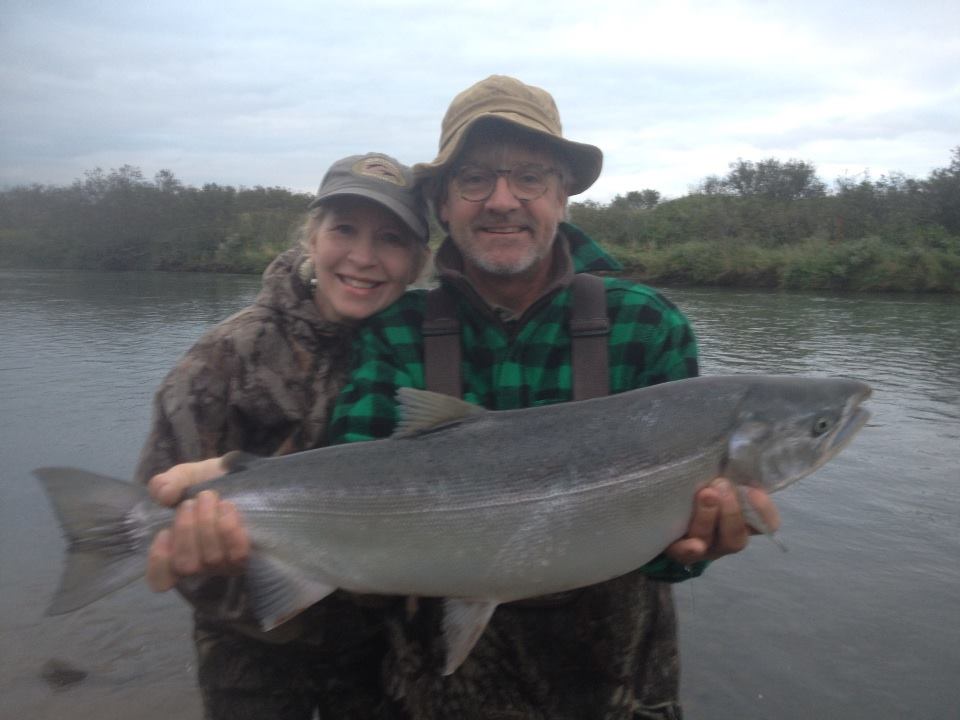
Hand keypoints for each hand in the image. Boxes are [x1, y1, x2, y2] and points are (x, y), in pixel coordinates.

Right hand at [145, 458, 249, 591]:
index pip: (160, 580)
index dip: (160, 561)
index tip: (164, 533)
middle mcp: (199, 566)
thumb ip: (164, 484)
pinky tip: (227, 507)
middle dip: (186, 530)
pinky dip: (229, 530)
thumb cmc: (202, 483)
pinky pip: (237, 553)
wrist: (238, 475)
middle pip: (186, 565)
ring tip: (209, 497)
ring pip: (212, 558)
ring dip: (208, 524)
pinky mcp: (245, 556)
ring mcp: (223, 565)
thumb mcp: (180, 478)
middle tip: (190, 503)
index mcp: (175, 552)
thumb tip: (164, 495)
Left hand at [664, 478, 779, 565]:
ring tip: (704, 494)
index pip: (765, 523)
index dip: (763, 511)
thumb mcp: (714, 475)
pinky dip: (689, 549)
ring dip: (708, 518)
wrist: (664, 508)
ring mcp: (702, 547)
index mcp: (740, 520)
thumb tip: (739, 447)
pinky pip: (684, 555)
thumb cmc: (698, 484)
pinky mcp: (678, 551)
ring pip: (710, 541)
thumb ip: (728, 468)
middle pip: (736, 537)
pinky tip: (692, 545)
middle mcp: (723, 538)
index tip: (754, 491)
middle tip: (721, 485)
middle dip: (731, 512)